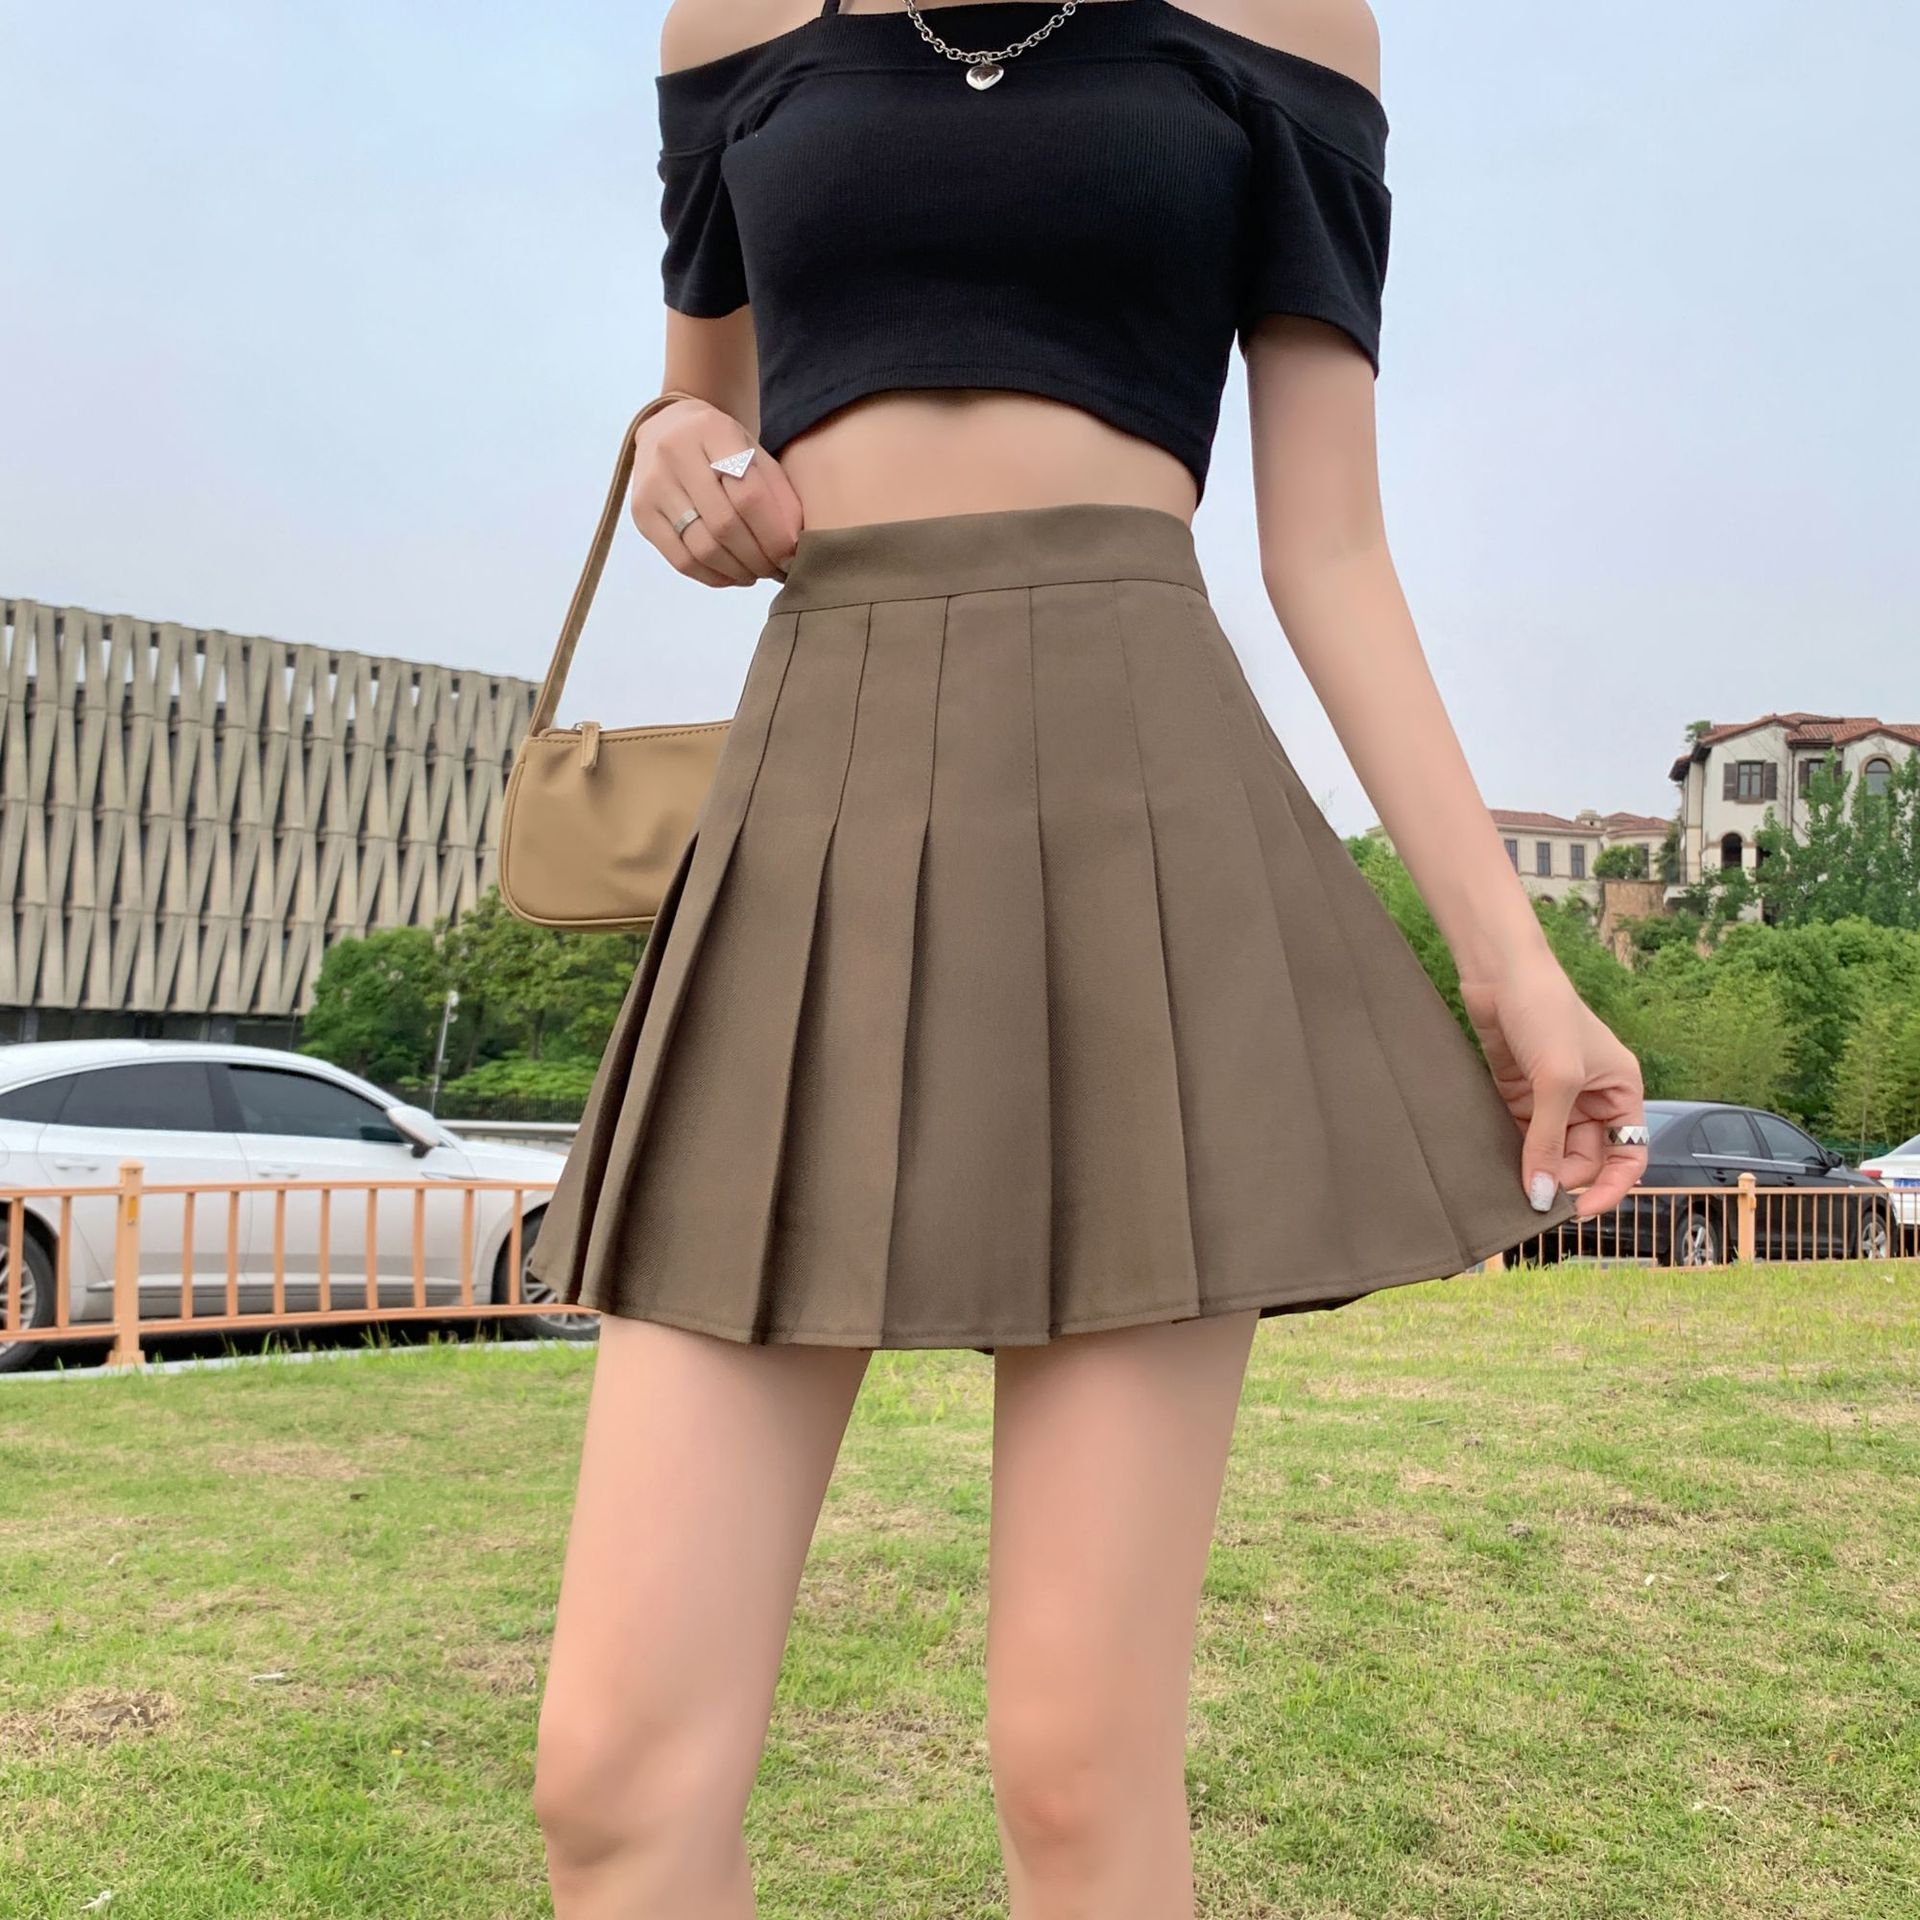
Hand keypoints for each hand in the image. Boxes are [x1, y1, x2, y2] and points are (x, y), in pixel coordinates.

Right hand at [629, 395, 802, 587]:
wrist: (670, 428)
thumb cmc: (724, 447)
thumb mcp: (755, 454)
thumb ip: (778, 493)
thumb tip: (793, 545)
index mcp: (712, 430)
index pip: (749, 495)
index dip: (774, 533)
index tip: (791, 554)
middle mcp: (674, 453)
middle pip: (724, 524)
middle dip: (758, 557)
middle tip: (776, 568)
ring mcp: (652, 485)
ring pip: (702, 547)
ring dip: (737, 570)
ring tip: (757, 573)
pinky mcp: (641, 514)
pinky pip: (681, 560)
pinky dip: (713, 576)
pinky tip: (732, 574)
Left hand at [1459, 959, 1647, 1218]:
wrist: (1499, 972)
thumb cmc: (1546, 1011)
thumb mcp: (1557, 1080)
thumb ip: (1550, 1141)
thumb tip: (1543, 1195)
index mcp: (1621, 1091)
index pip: (1629, 1156)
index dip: (1609, 1188)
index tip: (1579, 1212)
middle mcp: (1592, 1097)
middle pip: (1585, 1159)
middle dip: (1563, 1179)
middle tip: (1533, 1198)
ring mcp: (1555, 1097)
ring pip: (1551, 1150)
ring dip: (1536, 1169)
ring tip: (1512, 1188)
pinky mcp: (1521, 1092)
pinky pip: (1522, 1135)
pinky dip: (1513, 1152)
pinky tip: (1497, 1166)